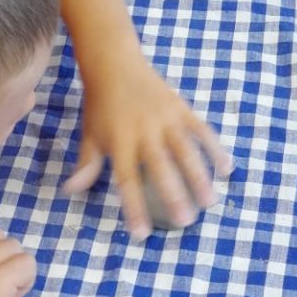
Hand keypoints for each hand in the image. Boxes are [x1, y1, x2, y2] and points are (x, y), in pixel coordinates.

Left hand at [63, 48, 230, 239]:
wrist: (114, 63)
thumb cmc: (100, 105)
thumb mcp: (90, 134)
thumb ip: (86, 164)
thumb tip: (70, 191)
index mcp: (119, 141)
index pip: (126, 180)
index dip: (133, 208)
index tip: (141, 233)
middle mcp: (143, 131)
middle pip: (160, 168)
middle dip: (174, 196)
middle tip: (185, 222)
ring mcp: (164, 118)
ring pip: (185, 150)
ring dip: (199, 177)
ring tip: (210, 202)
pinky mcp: (180, 107)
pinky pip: (201, 130)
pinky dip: (214, 148)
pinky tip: (226, 168)